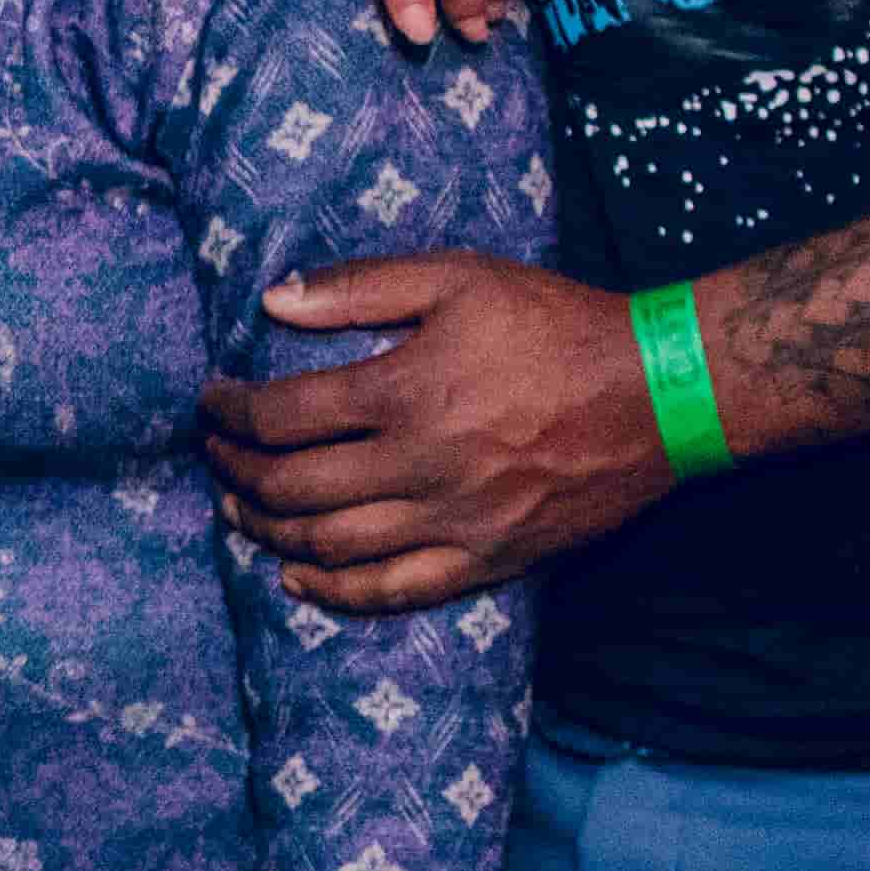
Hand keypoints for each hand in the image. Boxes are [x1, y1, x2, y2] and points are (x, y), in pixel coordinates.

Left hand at [200, 250, 667, 611]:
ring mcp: (456, 521)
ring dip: (269, 531)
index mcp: (406, 392)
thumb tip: (271, 301)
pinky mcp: (490, 559)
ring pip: (332, 545)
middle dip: (236, 470)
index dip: (230, 413)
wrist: (660, 391)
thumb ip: (360, 289)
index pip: (283, 415)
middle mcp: (422, 465)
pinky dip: (336, 592)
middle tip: (214, 454)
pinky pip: (396, 591)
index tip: (209, 403)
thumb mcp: (459, 278)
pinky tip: (299, 580)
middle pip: (294, 485)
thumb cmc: (557, 325)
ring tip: (238, 508)